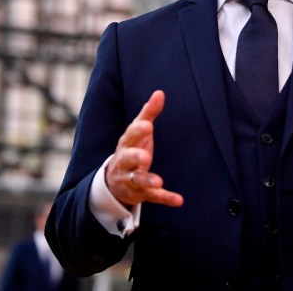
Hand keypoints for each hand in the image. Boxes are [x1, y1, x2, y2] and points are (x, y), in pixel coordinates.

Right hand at [105, 90, 183, 208]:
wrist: (113, 181)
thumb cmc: (131, 149)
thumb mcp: (137, 131)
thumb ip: (148, 113)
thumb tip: (160, 92)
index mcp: (126, 144)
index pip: (130, 136)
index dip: (138, 131)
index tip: (148, 125)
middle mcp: (125, 162)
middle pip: (127, 159)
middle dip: (135, 158)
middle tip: (145, 157)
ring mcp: (131, 180)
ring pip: (137, 181)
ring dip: (147, 181)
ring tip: (159, 182)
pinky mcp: (141, 195)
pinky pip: (153, 198)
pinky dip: (165, 199)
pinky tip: (179, 200)